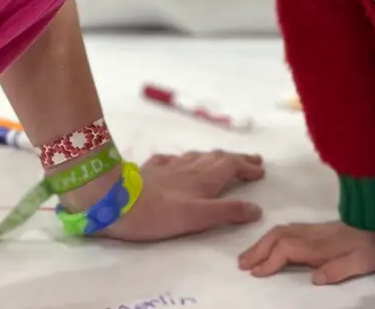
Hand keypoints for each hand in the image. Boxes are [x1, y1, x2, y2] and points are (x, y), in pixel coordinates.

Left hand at [94, 150, 265, 242]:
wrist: (113, 200)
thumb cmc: (156, 213)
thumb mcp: (197, 217)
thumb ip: (226, 212)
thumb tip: (255, 209)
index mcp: (203, 180)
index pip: (231, 167)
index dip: (247, 167)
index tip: (260, 170)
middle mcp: (189, 169)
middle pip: (217, 158)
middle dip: (236, 159)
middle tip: (251, 160)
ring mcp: (168, 168)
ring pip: (196, 157)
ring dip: (212, 157)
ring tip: (220, 158)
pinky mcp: (148, 171)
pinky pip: (169, 160)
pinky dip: (180, 159)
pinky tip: (176, 161)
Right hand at [238, 221, 374, 284]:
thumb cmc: (374, 246)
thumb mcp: (361, 264)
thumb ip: (337, 271)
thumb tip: (314, 279)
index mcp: (318, 245)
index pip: (285, 250)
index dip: (269, 261)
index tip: (255, 273)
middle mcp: (311, 235)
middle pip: (276, 237)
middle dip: (257, 250)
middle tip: (241, 264)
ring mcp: (313, 229)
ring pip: (280, 231)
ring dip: (262, 242)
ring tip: (249, 256)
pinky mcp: (317, 228)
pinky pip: (287, 229)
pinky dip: (273, 236)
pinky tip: (271, 243)